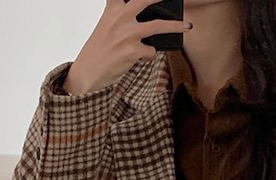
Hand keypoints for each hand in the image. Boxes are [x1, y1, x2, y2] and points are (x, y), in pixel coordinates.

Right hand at [65, 0, 192, 94]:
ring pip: (158, 25)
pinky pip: (151, 52)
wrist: (87, 74)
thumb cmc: (98, 52)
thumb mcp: (107, 27)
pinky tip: (140, 58)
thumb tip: (148, 20)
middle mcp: (120, 17)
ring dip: (176, 26)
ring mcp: (127, 33)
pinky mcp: (133, 50)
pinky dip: (149, 56)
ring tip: (187, 26)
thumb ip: (123, 18)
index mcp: (112, 9)